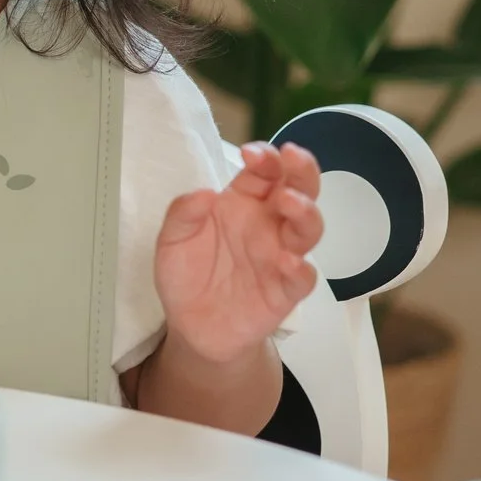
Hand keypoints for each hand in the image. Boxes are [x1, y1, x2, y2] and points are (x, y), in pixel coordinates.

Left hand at [154, 141, 322, 367]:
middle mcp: (268, 225)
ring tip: (289, 202)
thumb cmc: (188, 274)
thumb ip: (182, 214)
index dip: (264, 158)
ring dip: (305, 212)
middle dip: (301, 171)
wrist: (192, 326)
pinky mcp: (284, 292)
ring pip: (308, 229)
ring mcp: (280, 257)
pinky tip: (288, 261)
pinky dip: (300, 268)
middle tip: (294, 157)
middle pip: (298, 191)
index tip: (251, 153)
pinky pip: (302, 278)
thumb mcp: (172, 240)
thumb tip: (203, 193)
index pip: (264, 172)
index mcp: (243, 204)